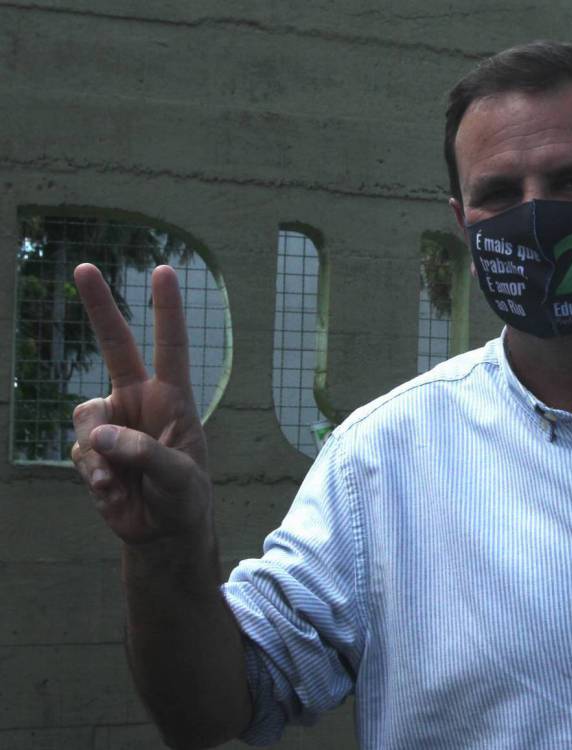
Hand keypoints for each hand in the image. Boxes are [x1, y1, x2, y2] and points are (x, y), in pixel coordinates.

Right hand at [70, 263, 211, 544]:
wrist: (161, 531)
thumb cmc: (184, 498)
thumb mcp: (179, 478)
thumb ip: (145, 454)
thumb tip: (99, 436)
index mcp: (173, 399)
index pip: (171, 346)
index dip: (167, 309)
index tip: (164, 271)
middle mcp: (139, 401)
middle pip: (114, 345)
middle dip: (99, 306)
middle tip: (84, 267)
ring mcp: (112, 423)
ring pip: (85, 414)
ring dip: (97, 448)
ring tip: (118, 479)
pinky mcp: (91, 450)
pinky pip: (80, 451)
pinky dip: (93, 473)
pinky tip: (112, 491)